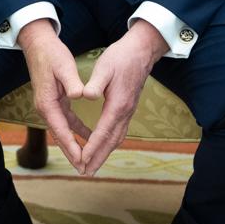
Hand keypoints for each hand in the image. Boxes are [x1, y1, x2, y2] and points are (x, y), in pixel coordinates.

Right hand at [18, 20, 90, 172]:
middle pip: (60, 137)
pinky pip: (66, 121)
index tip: (82, 160)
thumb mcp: (64, 66)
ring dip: (74, 146)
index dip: (72, 147)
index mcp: (47, 103)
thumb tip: (80, 96)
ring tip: (86, 161)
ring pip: (63, 131)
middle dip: (72, 154)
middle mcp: (46, 108)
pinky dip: (76, 130)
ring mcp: (48, 106)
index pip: (61, 130)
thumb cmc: (51, 54)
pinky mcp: (53, 101)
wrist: (38, 44)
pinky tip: (88, 136)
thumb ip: (72, 82)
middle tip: (85, 170)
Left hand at [75, 21, 165, 176]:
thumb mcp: (105, 66)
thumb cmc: (121, 57)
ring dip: (105, 153)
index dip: (92, 147)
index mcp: (118, 104)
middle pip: (112, 141)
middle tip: (86, 173)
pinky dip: (110, 143)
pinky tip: (103, 147)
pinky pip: (119, 132)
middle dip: (98, 158)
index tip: (82, 159)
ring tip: (93, 165)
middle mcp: (125, 112)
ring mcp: (129, 111)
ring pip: (117, 139)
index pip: (103, 131)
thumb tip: (86, 95)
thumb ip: (95, 83)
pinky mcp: (128, 108)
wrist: (142, 50)